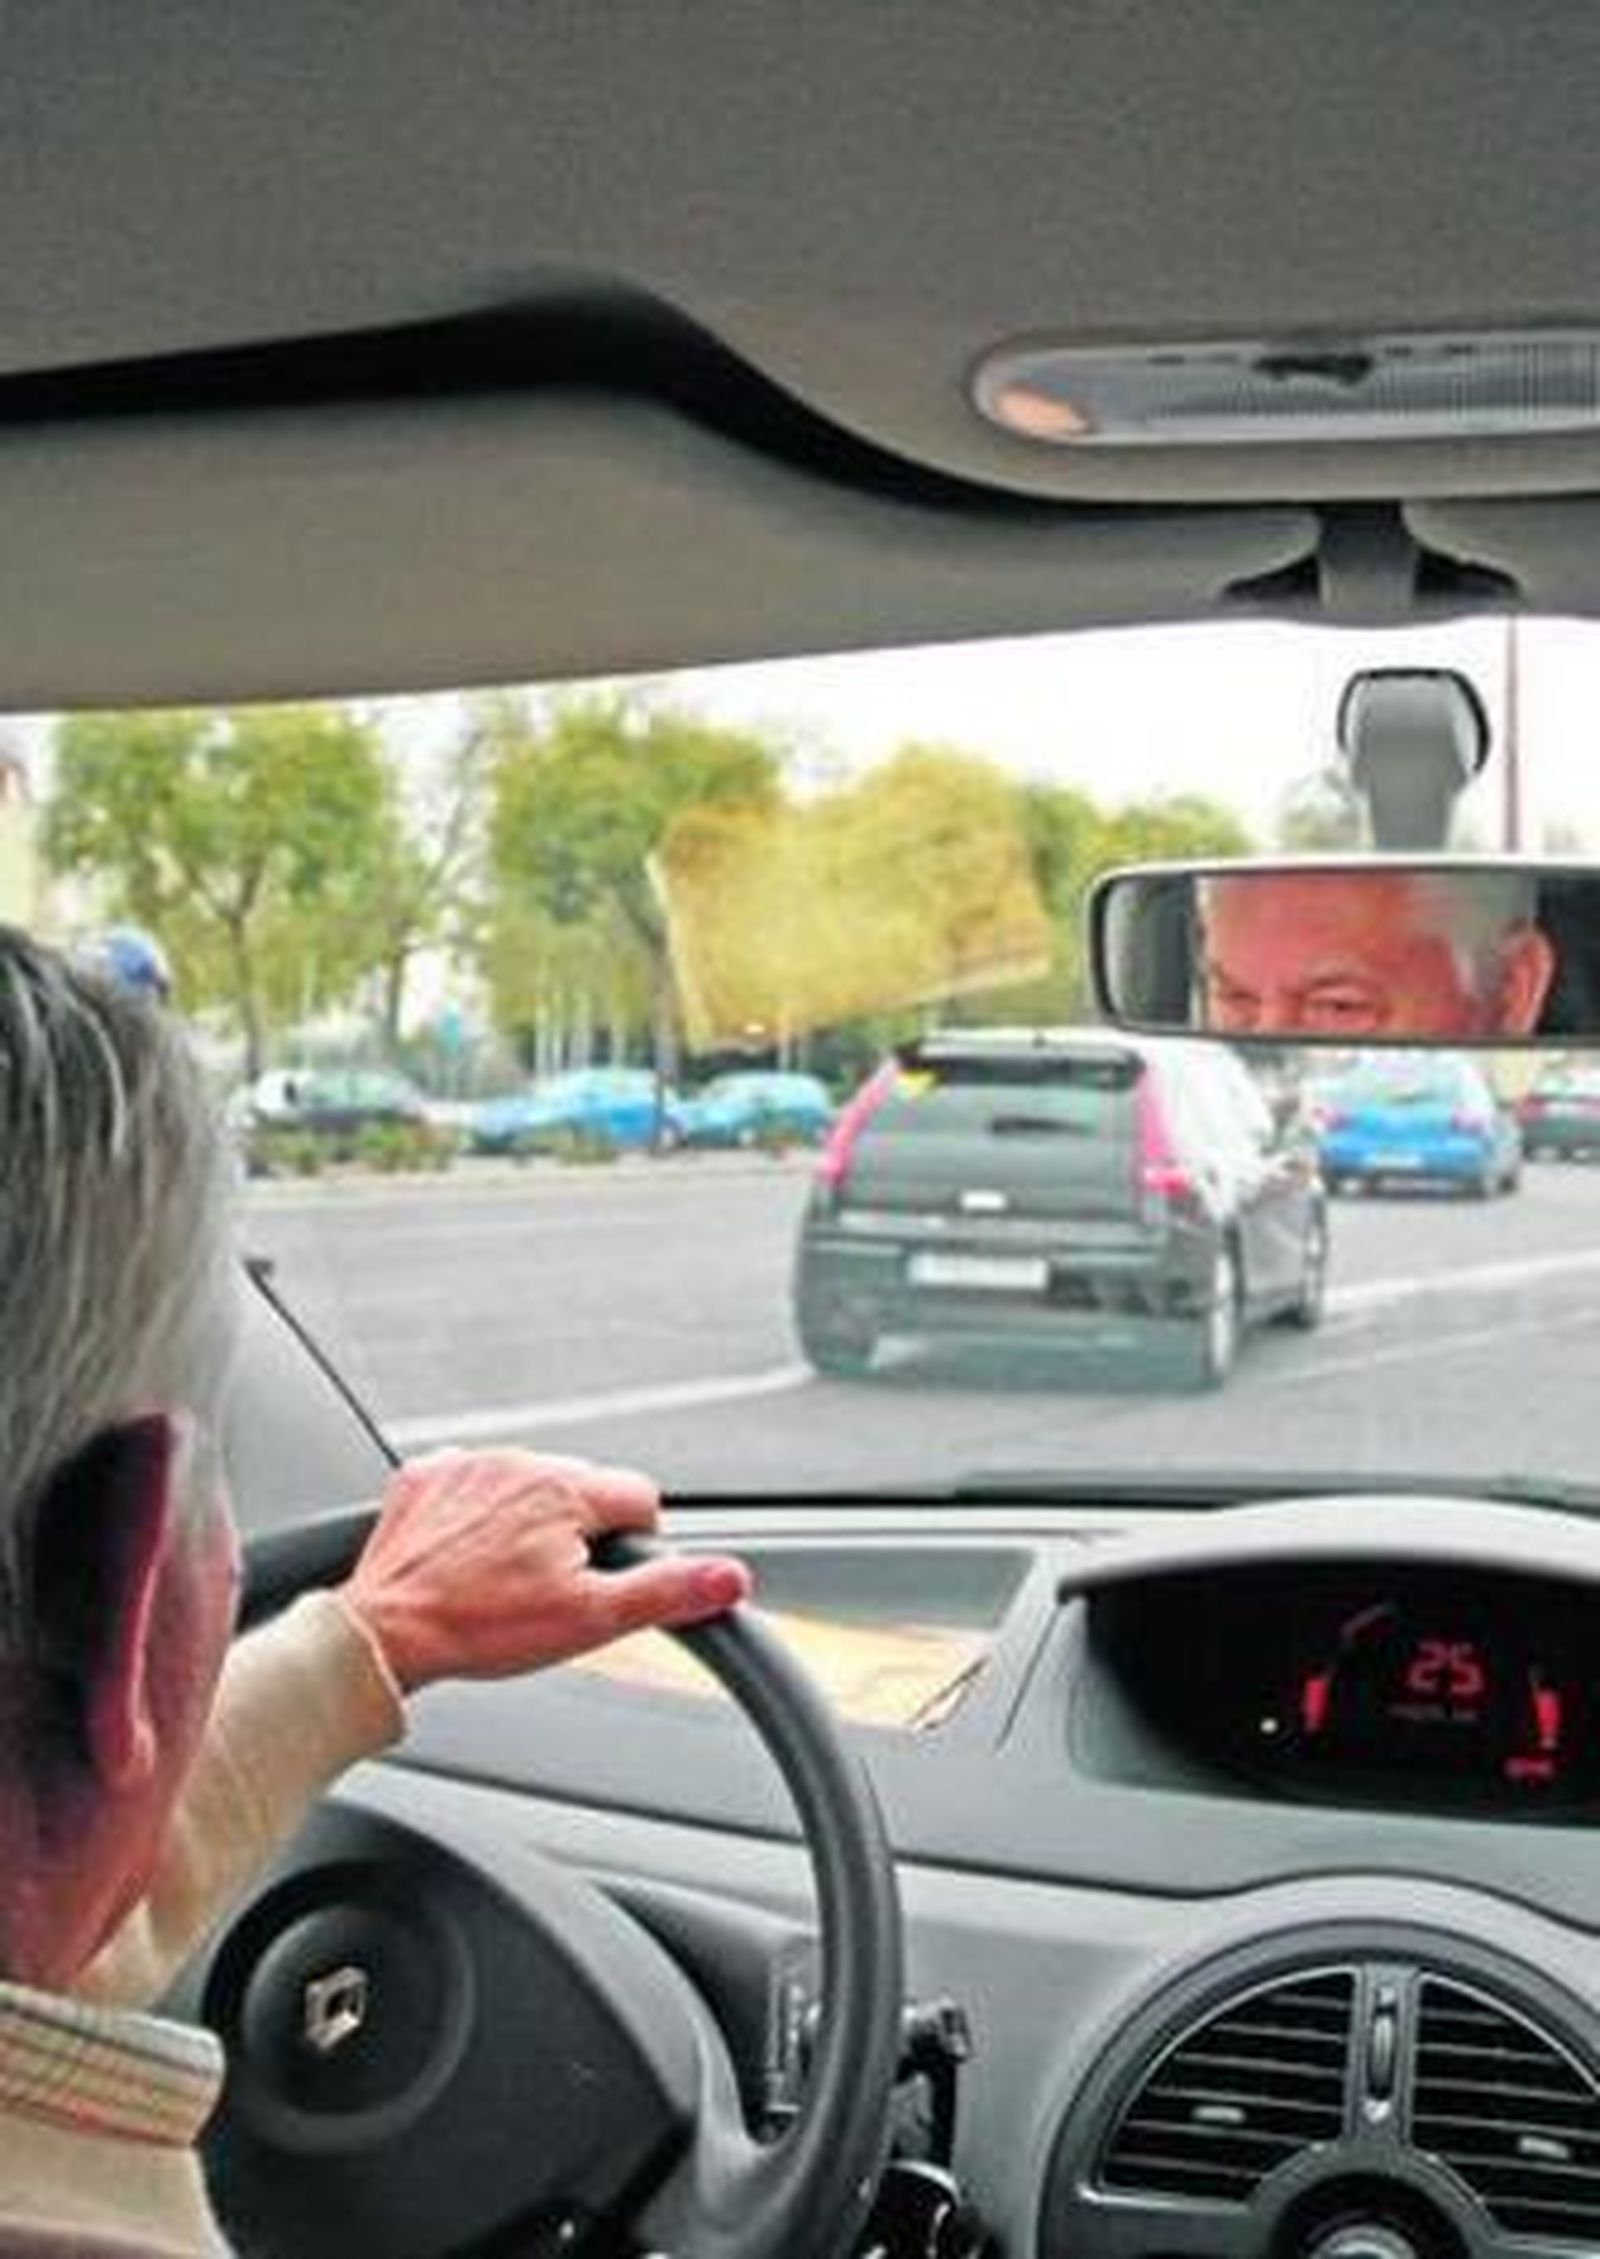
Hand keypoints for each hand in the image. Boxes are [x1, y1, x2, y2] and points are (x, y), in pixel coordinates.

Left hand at [338, 1448, 752, 1693]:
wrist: (383, 1634)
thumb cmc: (479, 1629)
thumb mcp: (589, 1621)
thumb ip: (666, 1592)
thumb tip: (731, 1576)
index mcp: (567, 1488)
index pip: (640, 1498)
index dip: (634, 1547)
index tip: (602, 1580)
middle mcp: (519, 1461)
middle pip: (584, 1491)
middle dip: (579, 1535)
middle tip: (548, 1590)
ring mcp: (468, 1465)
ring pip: (528, 1485)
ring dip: (528, 1522)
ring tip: (502, 1579)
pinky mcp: (426, 1477)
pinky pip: (472, 1484)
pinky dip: (476, 1514)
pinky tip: (465, 1556)